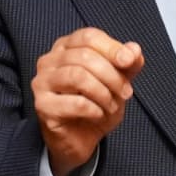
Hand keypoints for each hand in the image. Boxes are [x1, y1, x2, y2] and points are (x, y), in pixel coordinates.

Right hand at [32, 28, 145, 175]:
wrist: (80, 139)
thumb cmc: (96, 105)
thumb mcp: (118, 81)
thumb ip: (128, 64)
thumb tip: (133, 49)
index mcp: (66, 47)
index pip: (88, 37)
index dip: (112, 48)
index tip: (129, 62)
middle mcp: (49, 61)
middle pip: (85, 56)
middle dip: (112, 76)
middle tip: (125, 93)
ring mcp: (42, 82)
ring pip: (78, 76)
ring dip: (103, 93)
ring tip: (112, 105)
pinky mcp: (42, 105)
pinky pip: (74, 102)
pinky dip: (94, 109)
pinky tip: (99, 114)